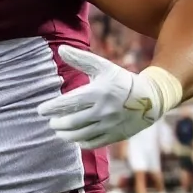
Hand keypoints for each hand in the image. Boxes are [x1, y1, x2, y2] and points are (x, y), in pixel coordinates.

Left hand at [37, 46, 163, 148]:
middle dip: (56, 123)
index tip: (40, 110)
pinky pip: (93, 144)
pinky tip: (74, 138)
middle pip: (71, 122)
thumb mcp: (103, 67)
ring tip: (58, 130)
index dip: (51, 108)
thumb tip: (61, 49)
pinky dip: (80, 142)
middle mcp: (103, 111)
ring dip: (64, 135)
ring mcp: (110, 125)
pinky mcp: (116, 136)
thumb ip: (81, 59)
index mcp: (98, 93)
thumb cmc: (122, 80)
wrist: (151, 98)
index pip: (67, 103)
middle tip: (51, 121)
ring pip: (79, 135)